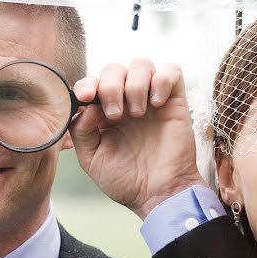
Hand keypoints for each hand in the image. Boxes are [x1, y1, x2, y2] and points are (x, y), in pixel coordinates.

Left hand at [69, 58, 205, 218]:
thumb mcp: (92, 159)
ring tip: (137, 112)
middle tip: (116, 115)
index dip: (86, 84)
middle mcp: (126, 101)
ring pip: (141, 64)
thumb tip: (86, 106)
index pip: (92, 83)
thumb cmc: (126, 181)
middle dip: (111, 86)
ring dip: (135, 83)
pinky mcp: (174, 100)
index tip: (86, 97)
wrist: (159, 194)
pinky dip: (162, 80)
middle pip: (114, 68)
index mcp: (104, 113)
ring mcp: (151, 99)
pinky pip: (172, 70)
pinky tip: (157, 103)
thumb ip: (81, 131)